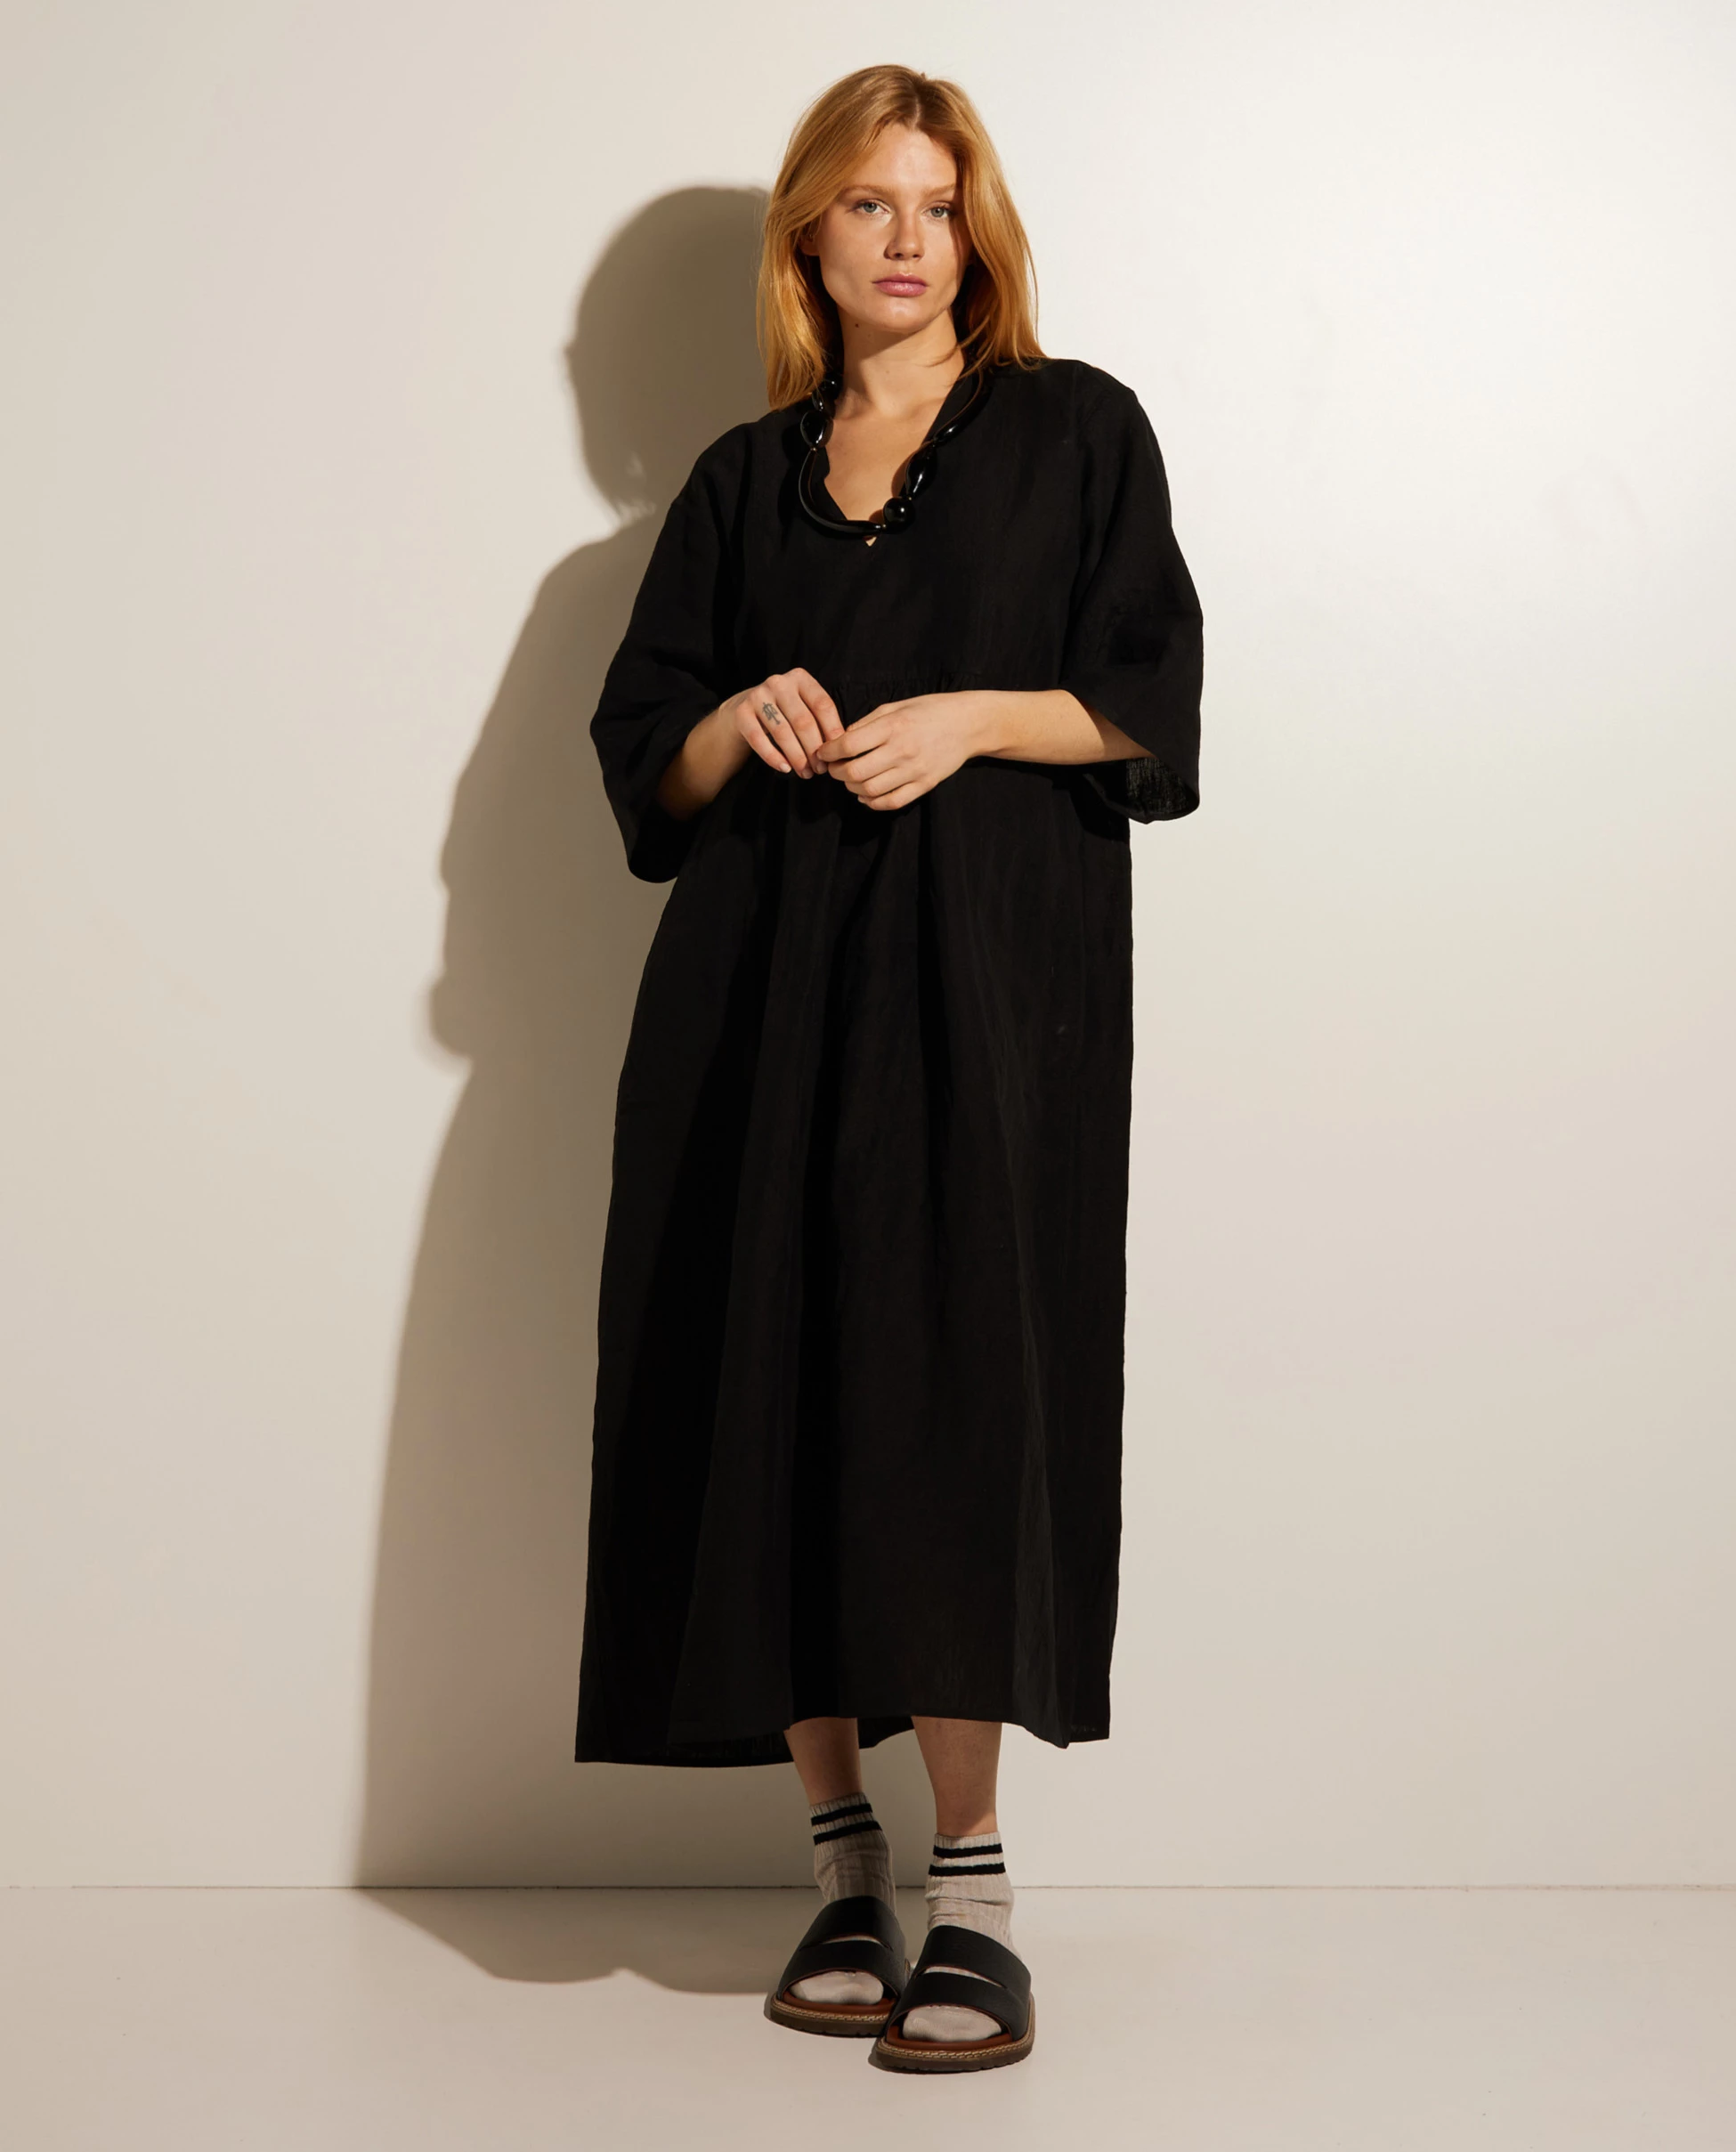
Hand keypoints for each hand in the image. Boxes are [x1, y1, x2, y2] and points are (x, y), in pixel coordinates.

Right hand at [725, 667, 843, 778]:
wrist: (744, 709)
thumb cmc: (784, 712)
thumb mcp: (803, 707)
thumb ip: (820, 720)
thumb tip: (839, 749)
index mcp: (800, 678)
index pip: (823, 705)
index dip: (832, 732)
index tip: (837, 754)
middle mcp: (779, 683)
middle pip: (803, 721)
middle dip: (814, 750)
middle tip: (820, 770)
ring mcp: (758, 696)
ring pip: (782, 732)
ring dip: (797, 757)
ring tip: (806, 773)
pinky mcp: (741, 712)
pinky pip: (759, 739)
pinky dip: (773, 757)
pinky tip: (785, 769)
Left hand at [810, 692, 986, 809]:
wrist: (968, 724)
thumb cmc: (929, 710)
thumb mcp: (895, 707)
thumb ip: (867, 723)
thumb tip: (841, 740)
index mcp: (892, 726)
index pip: (849, 745)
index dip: (829, 751)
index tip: (824, 752)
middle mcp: (902, 750)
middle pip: (855, 771)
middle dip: (837, 772)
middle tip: (833, 768)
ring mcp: (914, 770)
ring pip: (870, 790)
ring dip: (852, 788)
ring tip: (850, 780)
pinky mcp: (925, 785)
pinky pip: (892, 802)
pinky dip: (873, 803)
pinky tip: (866, 795)